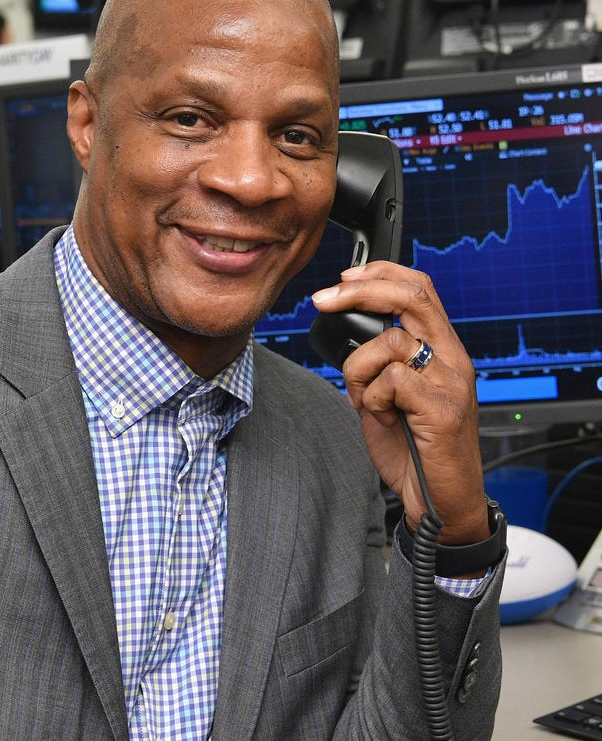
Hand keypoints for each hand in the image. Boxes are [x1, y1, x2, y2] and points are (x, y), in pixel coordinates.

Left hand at [312, 261, 489, 545]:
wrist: (441, 501)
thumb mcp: (390, 393)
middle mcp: (452, 358)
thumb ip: (378, 360)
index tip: (344, 277)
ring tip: (365, 400)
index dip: (381, 273)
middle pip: (411, 297)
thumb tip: (343, 330)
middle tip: (323, 299)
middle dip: (360, 291)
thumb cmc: (413, 447)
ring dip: (360, 369)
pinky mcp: (443, 409)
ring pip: (392, 342)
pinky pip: (392, 381)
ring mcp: (451, 382)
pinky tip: (381, 418)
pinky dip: (373, 398)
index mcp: (441, 349)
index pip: (420, 288)